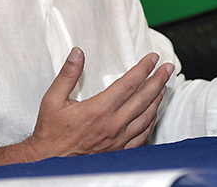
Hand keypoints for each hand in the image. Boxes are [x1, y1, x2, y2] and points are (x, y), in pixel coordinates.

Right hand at [0, 47, 173, 168]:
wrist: (48, 164)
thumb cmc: (50, 133)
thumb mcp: (53, 100)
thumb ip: (68, 75)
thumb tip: (77, 53)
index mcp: (98, 110)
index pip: (129, 84)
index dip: (143, 69)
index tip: (153, 58)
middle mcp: (113, 125)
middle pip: (144, 98)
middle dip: (158, 80)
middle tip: (168, 68)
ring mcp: (118, 140)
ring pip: (146, 117)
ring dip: (157, 99)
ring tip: (164, 86)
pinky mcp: (119, 151)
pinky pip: (142, 135)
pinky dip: (151, 121)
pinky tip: (153, 113)